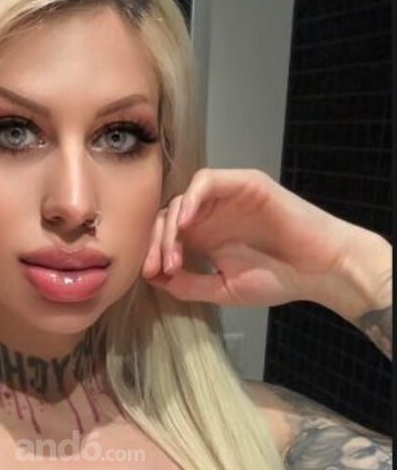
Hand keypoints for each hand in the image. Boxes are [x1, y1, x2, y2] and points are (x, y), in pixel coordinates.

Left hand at [140, 167, 358, 307]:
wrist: (319, 271)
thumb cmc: (280, 279)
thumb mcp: (224, 289)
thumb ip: (189, 285)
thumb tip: (154, 279)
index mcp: (206, 237)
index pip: (166, 235)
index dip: (153, 253)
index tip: (150, 275)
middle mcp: (212, 215)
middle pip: (168, 217)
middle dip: (157, 243)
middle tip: (159, 268)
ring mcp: (228, 198)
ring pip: (183, 199)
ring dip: (171, 225)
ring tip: (174, 253)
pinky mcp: (245, 184)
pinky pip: (208, 181)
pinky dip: (191, 198)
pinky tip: (186, 223)